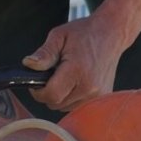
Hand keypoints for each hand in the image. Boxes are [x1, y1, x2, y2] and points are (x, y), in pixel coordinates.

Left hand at [22, 0, 140, 111]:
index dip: (38, 91)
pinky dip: (70, 97)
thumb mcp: (59, 36)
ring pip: (65, 107)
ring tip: (66, 77)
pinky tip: (75, 82)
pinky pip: (76, 106)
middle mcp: (90, 87)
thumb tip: (29, 65)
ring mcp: (97, 95)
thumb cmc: (84, 33)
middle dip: (48, 92)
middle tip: (52, 75)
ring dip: (60, 96)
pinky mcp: (101, 98)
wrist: (111, 34)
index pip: (51, 95)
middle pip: (56, 103)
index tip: (37, 82)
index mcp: (77, 70)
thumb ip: (44, 53)